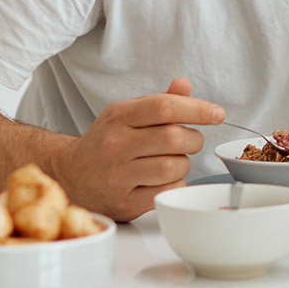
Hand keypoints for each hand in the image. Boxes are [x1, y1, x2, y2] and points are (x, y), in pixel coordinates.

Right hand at [47, 76, 224, 221]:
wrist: (71, 175)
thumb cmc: (106, 142)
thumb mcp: (125, 115)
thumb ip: (158, 101)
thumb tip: (184, 85)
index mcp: (118, 116)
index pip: (164, 107)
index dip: (197, 109)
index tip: (217, 114)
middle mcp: (115, 144)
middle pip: (173, 137)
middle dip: (193, 139)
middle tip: (190, 141)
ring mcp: (117, 175)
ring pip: (173, 167)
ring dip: (184, 164)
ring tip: (174, 161)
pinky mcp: (124, 202)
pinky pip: (166, 191)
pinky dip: (175, 185)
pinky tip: (164, 180)